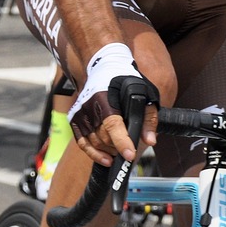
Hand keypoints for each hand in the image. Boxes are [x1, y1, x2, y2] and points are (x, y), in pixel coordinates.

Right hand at [69, 43, 158, 165]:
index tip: (130, 155)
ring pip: (95, 142)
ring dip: (109, 151)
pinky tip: (106, 159)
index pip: (113, 125)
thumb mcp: (143, 94)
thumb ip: (148, 118)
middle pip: (104, 137)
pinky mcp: (75, 119)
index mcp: (106, 99)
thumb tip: (150, 140)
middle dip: (119, 148)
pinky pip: (82, 143)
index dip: (122, 142)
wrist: (104, 67)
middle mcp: (90, 107)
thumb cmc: (126, 82)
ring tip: (120, 151)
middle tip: (130, 150)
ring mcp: (80, 114)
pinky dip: (94, 153)